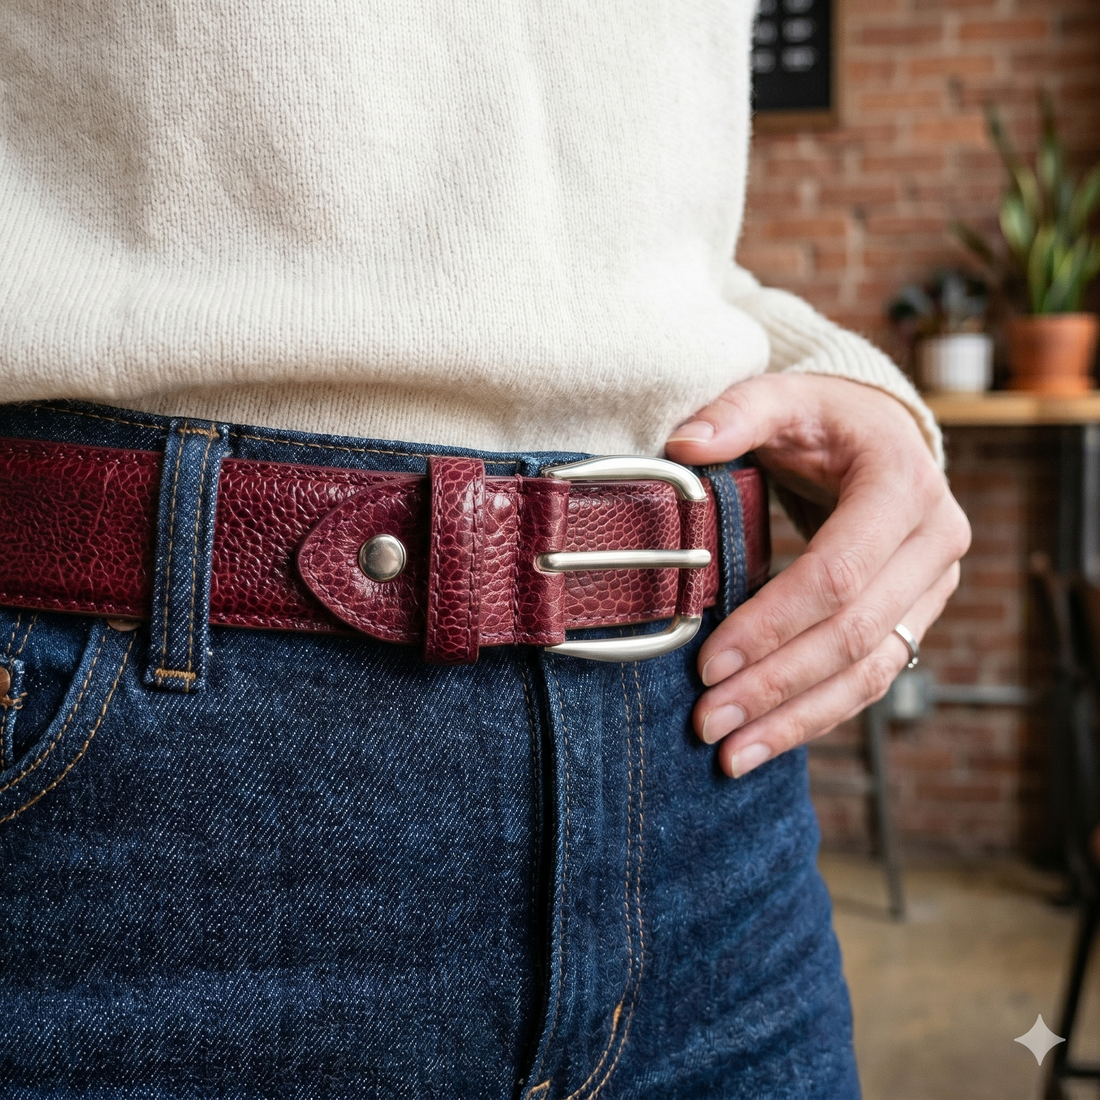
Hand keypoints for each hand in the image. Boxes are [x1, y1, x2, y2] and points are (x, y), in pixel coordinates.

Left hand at [665, 373, 969, 778]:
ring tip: (731, 753)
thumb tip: (682, 445)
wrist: (881, 437)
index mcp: (904, 487)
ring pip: (870, 672)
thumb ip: (735, 412)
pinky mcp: (915, 618)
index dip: (774, 622)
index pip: (839, 573)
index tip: (709, 661)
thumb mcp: (784, 397)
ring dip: (797, 718)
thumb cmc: (825, 420)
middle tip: (708, 719)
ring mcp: (933, 589)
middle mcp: (935, 544)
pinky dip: (818, 715)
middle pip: (854, 635)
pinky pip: (871, 679)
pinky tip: (766, 742)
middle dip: (777, 684)